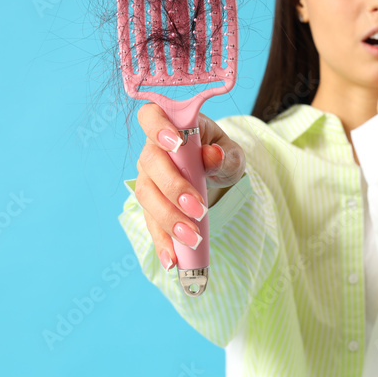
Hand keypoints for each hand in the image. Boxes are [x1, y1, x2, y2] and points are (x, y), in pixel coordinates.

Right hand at [133, 103, 245, 270]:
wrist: (215, 173)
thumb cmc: (219, 154)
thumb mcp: (231, 152)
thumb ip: (223, 155)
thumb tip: (212, 156)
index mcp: (171, 126)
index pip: (150, 116)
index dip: (157, 128)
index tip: (175, 144)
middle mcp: (152, 151)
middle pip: (150, 166)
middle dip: (173, 189)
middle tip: (198, 209)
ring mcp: (148, 179)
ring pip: (147, 197)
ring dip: (169, 219)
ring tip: (192, 238)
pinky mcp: (151, 206)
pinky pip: (151, 223)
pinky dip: (162, 242)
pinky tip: (172, 260)